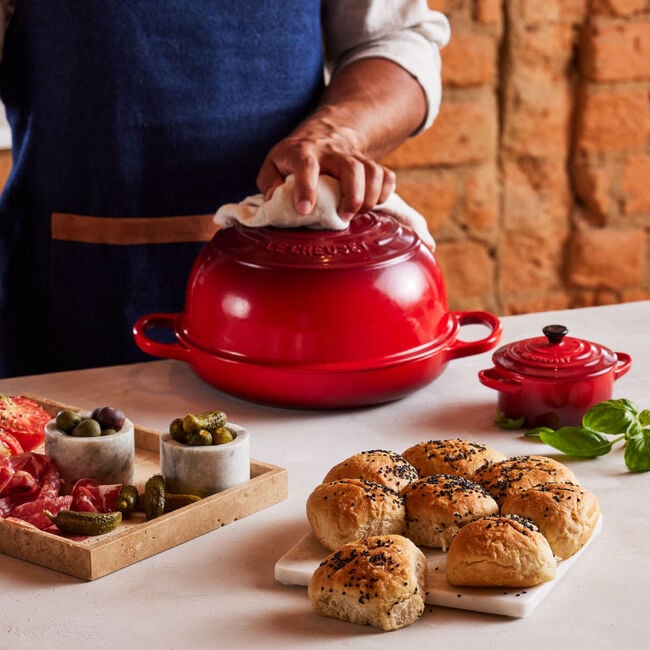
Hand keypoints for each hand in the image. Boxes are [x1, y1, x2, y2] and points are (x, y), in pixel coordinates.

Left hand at [256, 114, 395, 220]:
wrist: (326, 131)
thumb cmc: (295, 157)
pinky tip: (373, 205)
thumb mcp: (273, 163)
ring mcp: (354, 157)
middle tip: (344, 217)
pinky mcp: (370, 163)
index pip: (306, 165)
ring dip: (370, 198)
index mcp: (303, 151)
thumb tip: (274, 200)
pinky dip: (385, 193)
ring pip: (373, 172)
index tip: (304, 210)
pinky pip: (386, 176)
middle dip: (352, 196)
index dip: (306, 188)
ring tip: (356, 214)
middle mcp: (332, 152)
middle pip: (351, 167)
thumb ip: (268, 182)